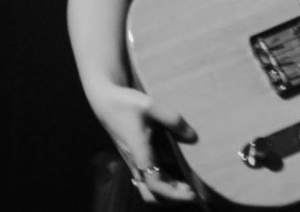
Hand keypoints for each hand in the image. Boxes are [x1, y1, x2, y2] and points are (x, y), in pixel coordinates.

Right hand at [92, 84, 197, 203]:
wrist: (105, 101)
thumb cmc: (127, 103)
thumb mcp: (151, 106)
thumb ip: (173, 121)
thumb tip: (193, 138)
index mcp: (139, 152)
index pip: (155, 183)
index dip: (173, 193)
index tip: (191, 194)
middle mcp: (135, 161)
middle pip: (152, 193)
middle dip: (173, 197)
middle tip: (194, 193)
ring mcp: (134, 161)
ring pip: (149, 187)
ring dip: (168, 190)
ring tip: (189, 186)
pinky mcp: (135, 157)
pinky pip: (148, 176)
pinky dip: (163, 180)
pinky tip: (179, 172)